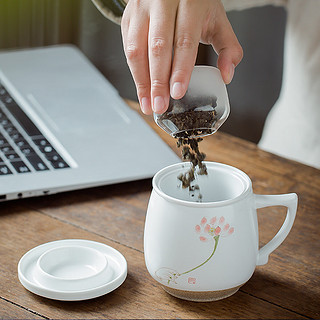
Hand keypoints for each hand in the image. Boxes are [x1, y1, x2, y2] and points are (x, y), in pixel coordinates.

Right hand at [121, 0, 242, 114]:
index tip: (177, 93)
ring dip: (142, 82)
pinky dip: (134, 73)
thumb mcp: (217, 21)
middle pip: (158, 48)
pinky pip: (128, 49)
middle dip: (158, 82)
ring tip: (148, 104)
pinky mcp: (128, 18)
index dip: (180, 70)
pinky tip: (142, 89)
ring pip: (137, 50)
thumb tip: (226, 75)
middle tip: (160, 106)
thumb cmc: (195, 6)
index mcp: (189, 3)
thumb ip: (228, 48)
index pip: (184, 42)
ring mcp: (142, 10)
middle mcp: (162, 4)